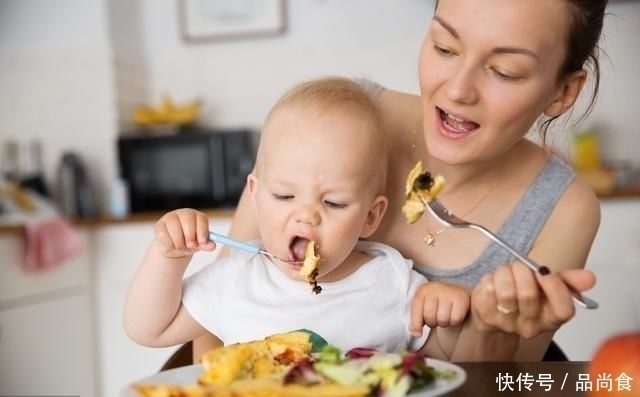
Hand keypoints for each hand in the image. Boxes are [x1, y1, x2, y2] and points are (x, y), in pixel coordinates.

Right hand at [153, 208, 215, 258]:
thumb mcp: (198, 244)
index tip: (202, 241)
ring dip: (179, 242)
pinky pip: (164, 235)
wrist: (173, 247)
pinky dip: (169, 244)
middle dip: (190, 236)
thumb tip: (212, 246)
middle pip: (188, 220)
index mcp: (196, 216)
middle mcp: (184, 213)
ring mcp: (170, 217)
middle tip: (190, 245)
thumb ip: (206, 244)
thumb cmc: (188, 242)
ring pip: (175, 228)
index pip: (201, 219)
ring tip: (181, 246)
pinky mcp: (160, 224)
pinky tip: (172, 244)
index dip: (202, 230)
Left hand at [410, 281, 470, 335]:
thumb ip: (417, 319)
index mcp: (423, 290)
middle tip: (436, 318)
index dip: (416, 323)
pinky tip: (454, 316)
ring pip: (442, 319)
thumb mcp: (424, 307)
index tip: (418, 334)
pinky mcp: (462, 298)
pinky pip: (455, 319)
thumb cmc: (437, 303)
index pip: (416, 308)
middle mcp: (435, 288)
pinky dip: (454, 322)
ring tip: (445, 317)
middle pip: (429, 316)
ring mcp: (449, 292)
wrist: (457, 293)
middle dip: (432, 322)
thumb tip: (416, 333)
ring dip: (443, 323)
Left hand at [470, 262, 595, 337]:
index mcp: (551, 318)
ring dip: (505, 273)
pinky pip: (488, 289)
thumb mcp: (548, 287)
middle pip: (528, 295)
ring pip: (506, 291)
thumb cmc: (524, 296)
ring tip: (506, 272)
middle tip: (520, 266)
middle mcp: (530, 326)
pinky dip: (490, 278)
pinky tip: (494, 281)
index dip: (555, 287)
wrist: (494, 312)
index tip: (545, 271)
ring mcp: (507, 323)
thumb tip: (590, 278)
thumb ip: (569, 281)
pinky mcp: (486, 315)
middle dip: (523, 271)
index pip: (563, 310)